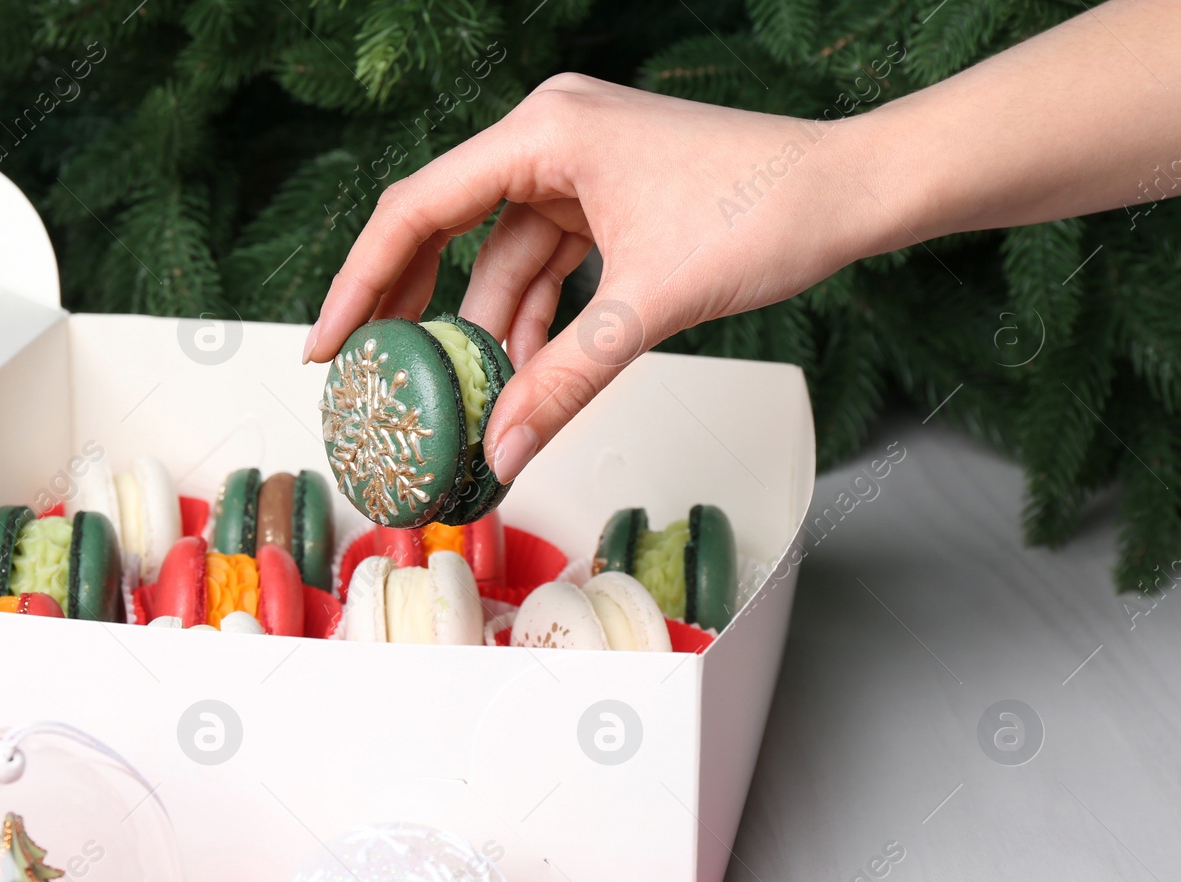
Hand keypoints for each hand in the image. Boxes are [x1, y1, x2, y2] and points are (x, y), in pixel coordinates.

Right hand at [300, 75, 888, 482]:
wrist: (854, 192)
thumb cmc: (767, 211)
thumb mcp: (647, 307)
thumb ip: (563, 382)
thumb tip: (500, 451)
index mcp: (544, 130)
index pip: (418, 210)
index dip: (361, 283)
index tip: (326, 345)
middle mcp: (551, 137)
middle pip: (446, 230)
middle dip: (415, 311)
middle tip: (374, 376)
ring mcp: (580, 169)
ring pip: (502, 260)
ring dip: (487, 333)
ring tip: (462, 403)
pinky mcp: (608, 200)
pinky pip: (547, 268)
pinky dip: (534, 323)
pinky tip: (519, 379)